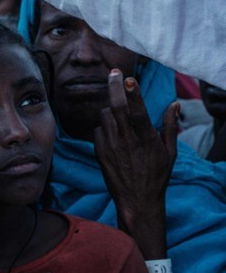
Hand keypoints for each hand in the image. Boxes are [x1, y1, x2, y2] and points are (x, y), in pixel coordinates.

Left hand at [93, 69, 177, 254]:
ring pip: (104, 116)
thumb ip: (170, 126)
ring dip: (110, 109)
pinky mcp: (99, 153)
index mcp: (146, 139)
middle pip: (116, 107)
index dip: (132, 93)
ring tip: (119, 115)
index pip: (137, 111)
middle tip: (114, 73)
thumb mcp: (169, 152)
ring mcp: (110, 147)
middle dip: (114, 87)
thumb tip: (174, 104)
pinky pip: (98, 131)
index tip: (129, 78)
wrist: (136, 200)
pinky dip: (104, 127)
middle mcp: (126, 141)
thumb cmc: (157, 175)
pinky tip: (113, 134)